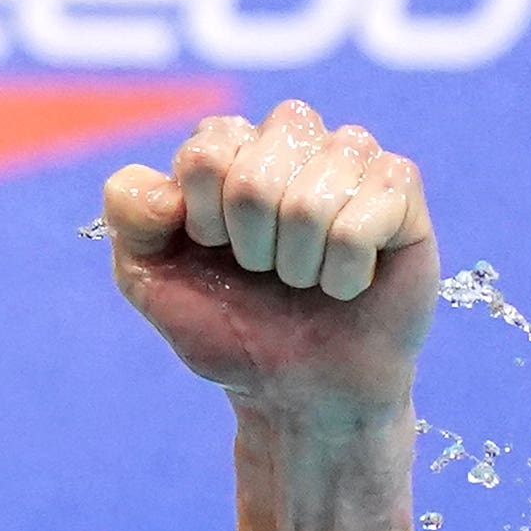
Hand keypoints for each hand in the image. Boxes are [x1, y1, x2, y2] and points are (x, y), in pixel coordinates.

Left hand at [101, 99, 433, 426]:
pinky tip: (350, 283)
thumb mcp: (151, 280)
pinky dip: (345, 274)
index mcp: (231, 145)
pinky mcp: (401, 189)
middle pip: (255, 173)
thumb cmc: (230, 328)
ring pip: (311, 201)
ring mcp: (351, 156)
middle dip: (251, 247)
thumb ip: (129, 217)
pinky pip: (362, 221)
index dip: (206, 220)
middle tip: (266, 272)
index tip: (216, 252)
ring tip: (306, 280)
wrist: (297, 393)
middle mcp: (291, 138)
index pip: (206, 150)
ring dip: (299, 265)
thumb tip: (165, 189)